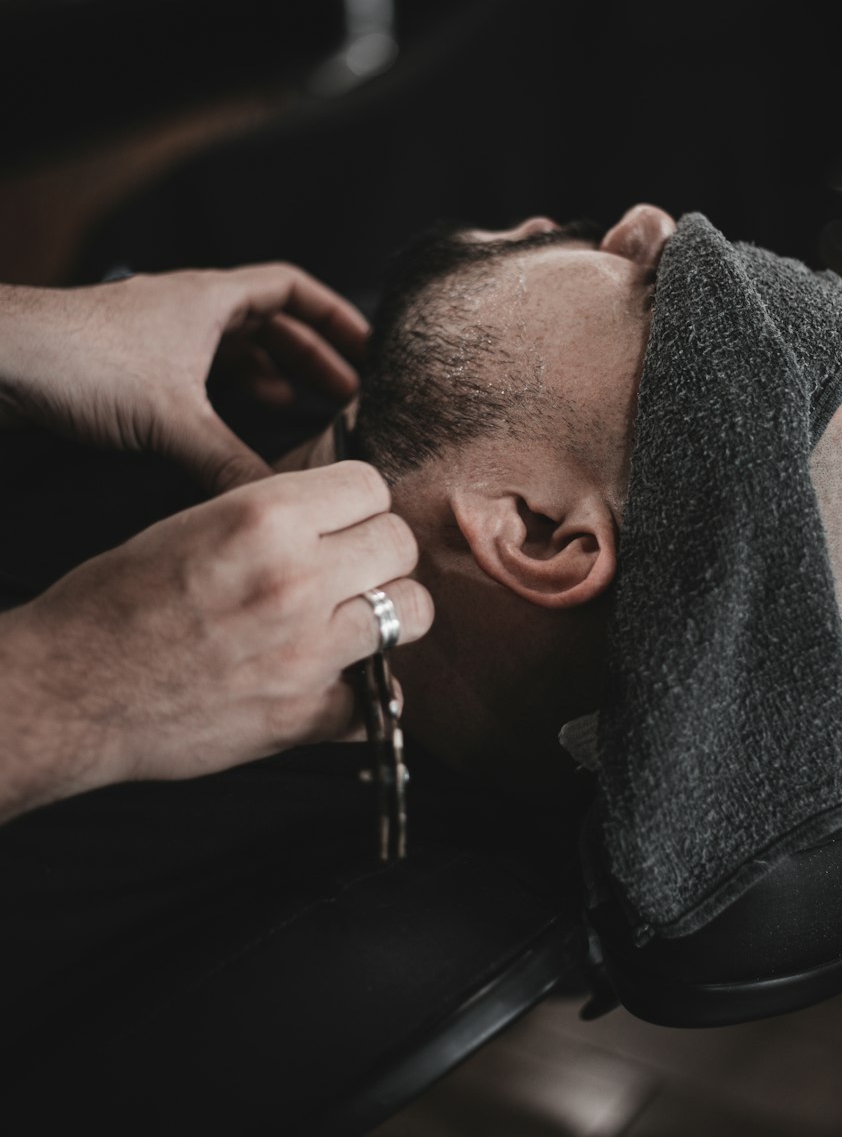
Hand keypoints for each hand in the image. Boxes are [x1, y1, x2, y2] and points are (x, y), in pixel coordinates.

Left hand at [0, 265, 369, 492]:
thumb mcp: (170, 417)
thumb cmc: (76, 360)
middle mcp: (187, 310)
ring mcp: (158, 338)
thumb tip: (281, 505)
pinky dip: (227, 399)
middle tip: (346, 397)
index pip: (293, 289)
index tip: (370, 349)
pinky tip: (236, 428)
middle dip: (311, 359)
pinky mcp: (130, 369)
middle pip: (269, 324)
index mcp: (209, 297)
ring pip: (233, 352)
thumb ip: (230, 463)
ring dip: (270, 379)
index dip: (336, 317)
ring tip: (301, 414)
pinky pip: (200, 378)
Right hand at [0, 464, 432, 821]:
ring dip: (386, 613)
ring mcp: (308, 653)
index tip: (342, 518)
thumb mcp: (194, 524)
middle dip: (378, 552)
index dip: (356, 501)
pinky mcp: (305, 717)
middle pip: (399, 544)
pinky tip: (332, 681)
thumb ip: (275, 515)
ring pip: (412, 613)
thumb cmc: (115, 600)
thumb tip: (338, 510)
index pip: (371, 484)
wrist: (68, 691)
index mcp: (265, 519)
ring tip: (350, 619)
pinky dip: (364, 692)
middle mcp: (297, 580)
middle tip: (349, 568)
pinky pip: (381, 697)